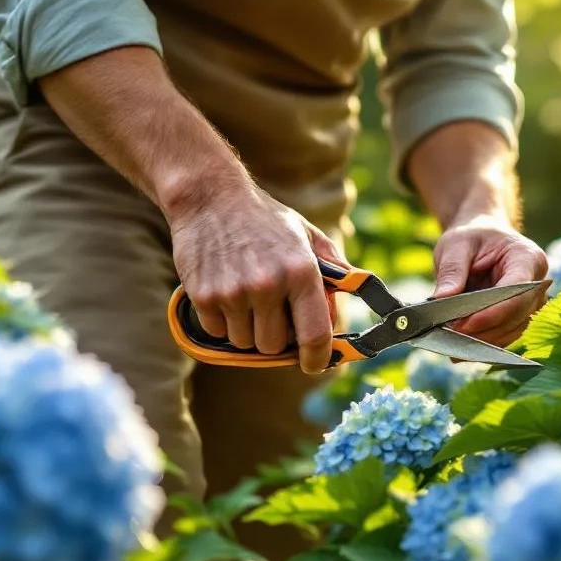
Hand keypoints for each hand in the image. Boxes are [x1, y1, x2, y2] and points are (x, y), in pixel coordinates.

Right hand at [168, 182, 343, 373]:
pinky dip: (222, 321)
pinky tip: (225, 292)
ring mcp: (234, 293)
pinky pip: (218, 333)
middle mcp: (268, 285)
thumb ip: (334, 266)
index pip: (315, 334)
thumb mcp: (306, 234)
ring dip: (247, 330)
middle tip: (271, 314)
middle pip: (275, 346)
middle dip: (276, 336)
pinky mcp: (204, 297)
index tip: (315, 364)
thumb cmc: (264, 218)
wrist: (209, 197)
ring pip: (245, 343)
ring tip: (246, 298)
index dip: (318, 357)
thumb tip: (356, 293)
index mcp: (301, 271)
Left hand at [431, 213, 548, 346]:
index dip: (491, 313)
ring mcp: (532, 304)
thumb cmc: (472, 237)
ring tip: (451, 345)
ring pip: (512, 332)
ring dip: (482, 342)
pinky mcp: (521, 318)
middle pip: (516, 317)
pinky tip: (460, 348)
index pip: (516, 293)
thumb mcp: (456, 245)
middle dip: (483, 331)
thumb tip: (441, 299)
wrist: (483, 239)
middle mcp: (538, 284)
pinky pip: (505, 337)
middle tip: (449, 336)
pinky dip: (483, 344)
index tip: (461, 324)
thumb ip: (452, 271)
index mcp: (528, 258)